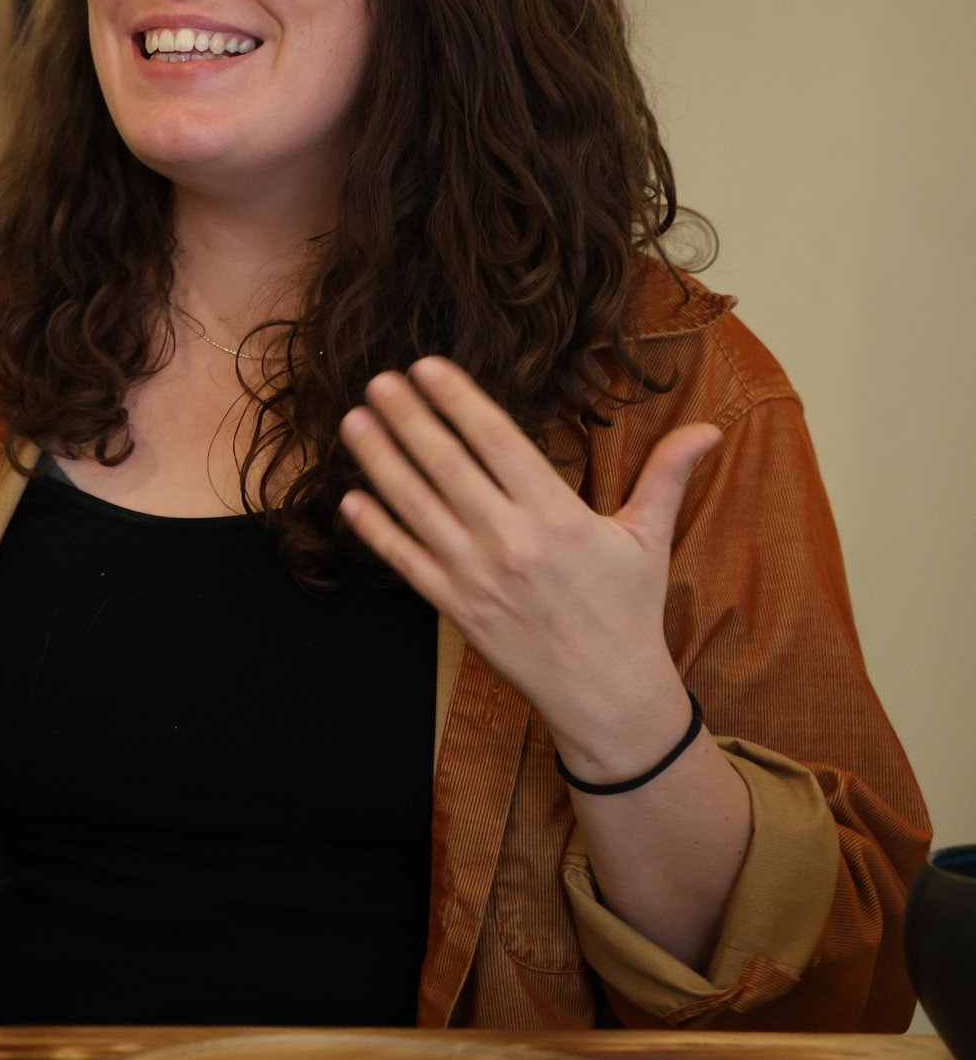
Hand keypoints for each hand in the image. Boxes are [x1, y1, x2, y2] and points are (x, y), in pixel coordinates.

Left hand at [337, 357, 722, 779]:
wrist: (605, 693)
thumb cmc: (628, 611)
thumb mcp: (649, 539)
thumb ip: (666, 476)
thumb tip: (710, 428)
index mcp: (558, 517)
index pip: (499, 442)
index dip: (459, 400)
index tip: (427, 366)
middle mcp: (511, 541)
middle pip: (447, 466)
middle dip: (408, 418)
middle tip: (378, 379)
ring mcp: (476, 576)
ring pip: (416, 506)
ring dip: (380, 460)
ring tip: (354, 420)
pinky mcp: (453, 607)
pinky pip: (404, 561)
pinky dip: (374, 529)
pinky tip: (349, 497)